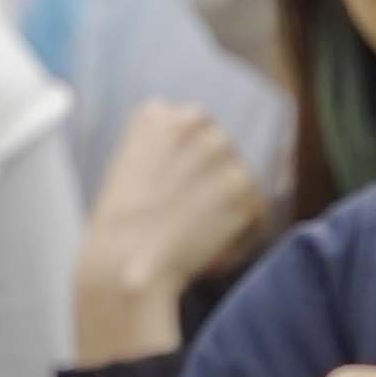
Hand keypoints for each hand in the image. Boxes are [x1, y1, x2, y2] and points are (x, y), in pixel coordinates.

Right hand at [75, 102, 270, 368]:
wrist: (125, 262)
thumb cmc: (119, 229)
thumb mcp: (128, 170)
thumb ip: (163, 152)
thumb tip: (197, 159)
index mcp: (157, 114)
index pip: (196, 126)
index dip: (191, 166)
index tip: (175, 193)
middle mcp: (192, 120)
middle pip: (222, 151)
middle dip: (214, 183)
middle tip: (188, 217)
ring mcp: (220, 150)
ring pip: (239, 182)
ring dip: (228, 209)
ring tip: (195, 234)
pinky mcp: (242, 184)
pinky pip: (256, 211)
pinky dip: (241, 235)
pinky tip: (209, 248)